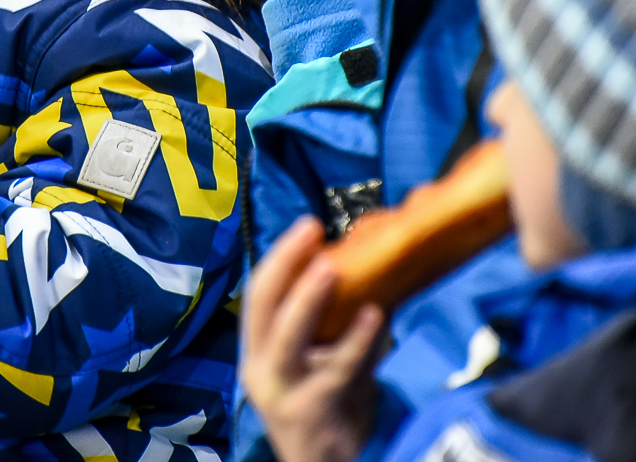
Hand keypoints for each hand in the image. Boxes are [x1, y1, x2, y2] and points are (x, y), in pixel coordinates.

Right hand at [240, 218, 384, 461]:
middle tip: (311, 229)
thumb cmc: (327, 408)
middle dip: (285, 263)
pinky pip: (336, 370)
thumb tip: (368, 272)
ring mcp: (283, 390)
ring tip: (332, 267)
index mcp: (258, 349)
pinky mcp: (311, 410)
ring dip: (309, 298)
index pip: (258, 294)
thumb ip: (334, 325)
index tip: (307, 226)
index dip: (279, 257)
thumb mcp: (319, 362)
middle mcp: (260, 367)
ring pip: (289, 338)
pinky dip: (356, 340)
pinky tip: (376, 317)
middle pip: (263, 305)